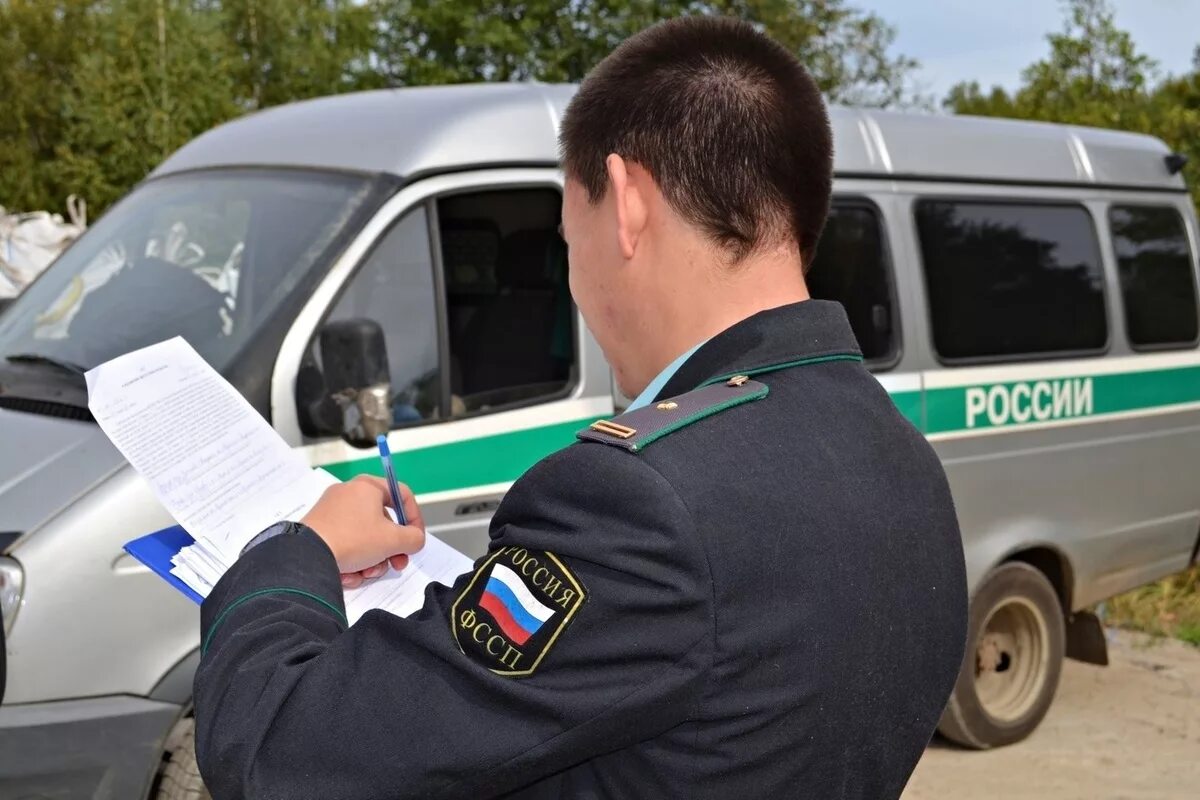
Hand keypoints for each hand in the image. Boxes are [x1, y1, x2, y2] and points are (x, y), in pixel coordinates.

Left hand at [300, 475, 425, 588]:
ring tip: (365, 573)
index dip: (415, 519)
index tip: (416, 540)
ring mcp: (331, 511)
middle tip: (396, 564)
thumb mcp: (393, 540)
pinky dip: (352, 560)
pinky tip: (348, 575)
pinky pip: (346, 544)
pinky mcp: (319, 529)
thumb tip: (414, 540)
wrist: (307, 556)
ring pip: (365, 537)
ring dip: (371, 559)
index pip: (402, 496)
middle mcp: (348, 494)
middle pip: (383, 522)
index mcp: (367, 486)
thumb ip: (414, 538)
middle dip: (391, 549)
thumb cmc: (354, 539)